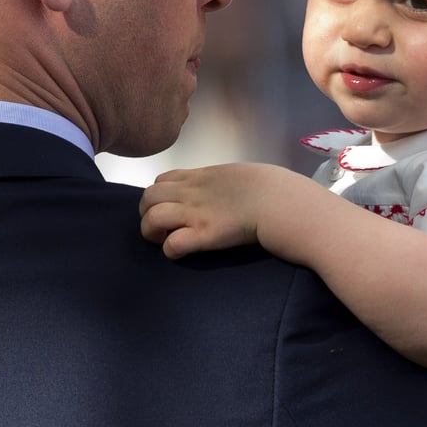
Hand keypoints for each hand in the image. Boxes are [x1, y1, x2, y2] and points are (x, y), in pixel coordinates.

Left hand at [139, 163, 286, 258]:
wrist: (279, 200)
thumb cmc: (268, 187)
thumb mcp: (238, 175)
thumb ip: (221, 183)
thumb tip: (223, 191)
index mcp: (200, 176)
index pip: (162, 180)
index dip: (159, 195)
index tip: (170, 207)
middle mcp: (191, 193)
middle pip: (148, 196)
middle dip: (147, 213)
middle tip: (161, 227)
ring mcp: (195, 213)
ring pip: (152, 218)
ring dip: (152, 232)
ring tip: (164, 240)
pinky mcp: (204, 235)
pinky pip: (172, 244)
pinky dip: (171, 250)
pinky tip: (182, 251)